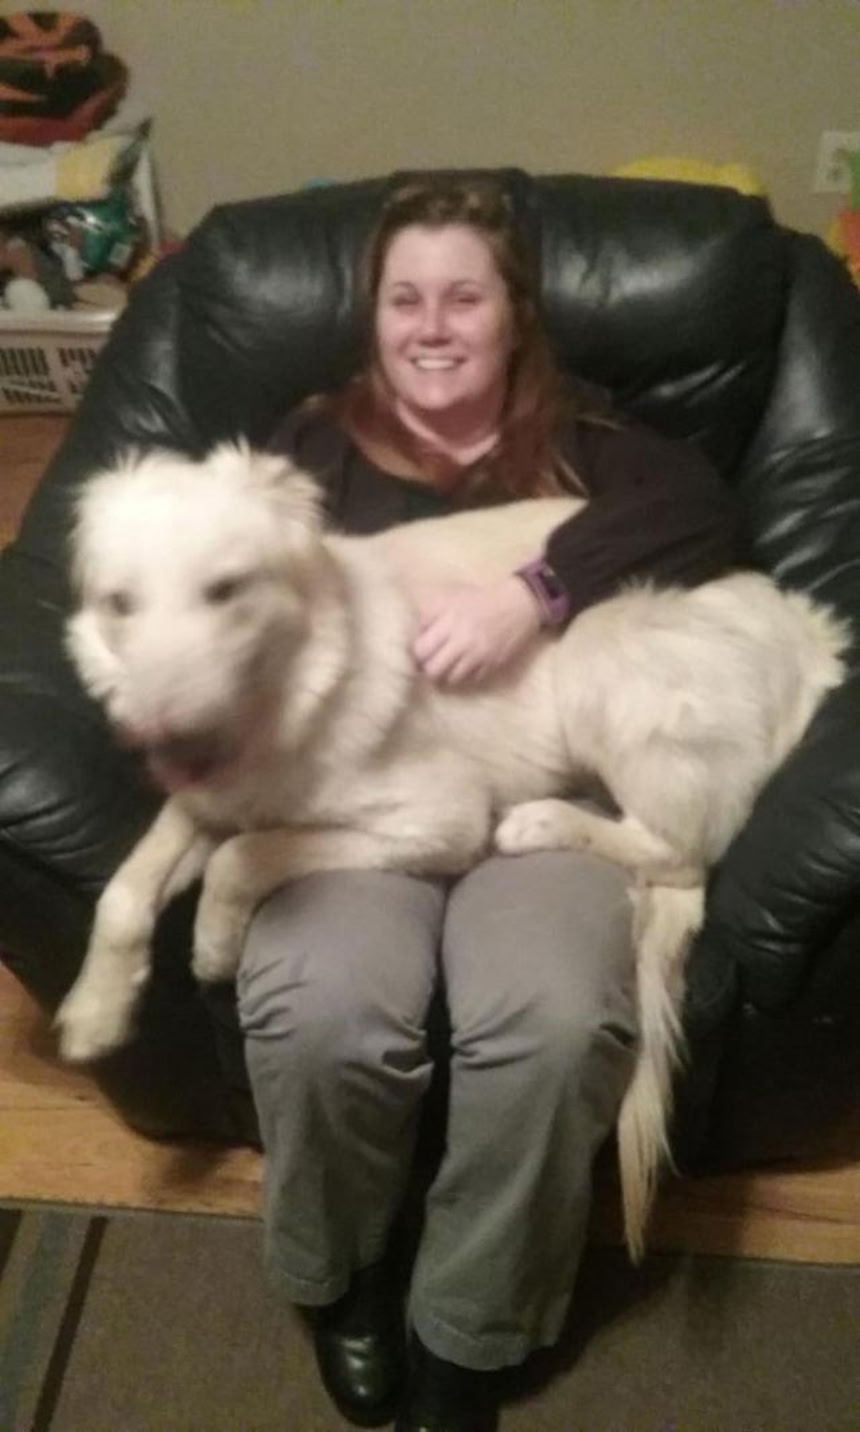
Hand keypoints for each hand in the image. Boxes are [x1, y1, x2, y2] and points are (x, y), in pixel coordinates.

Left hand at [413, 576, 542, 684]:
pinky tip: (464, 666)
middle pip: (433, 670)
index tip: (421, 649)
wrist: (518, 605)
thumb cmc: (479, 599)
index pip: (421, 650)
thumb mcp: (451, 596)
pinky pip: (471, 680)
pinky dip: (465, 676)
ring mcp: (478, 656)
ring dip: (446, 674)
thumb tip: (414, 632)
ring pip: (451, 679)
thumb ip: (429, 612)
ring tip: (446, 667)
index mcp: (450, 622)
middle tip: (430, 662)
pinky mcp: (492, 665)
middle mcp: (463, 642)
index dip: (417, 652)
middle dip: (428, 668)